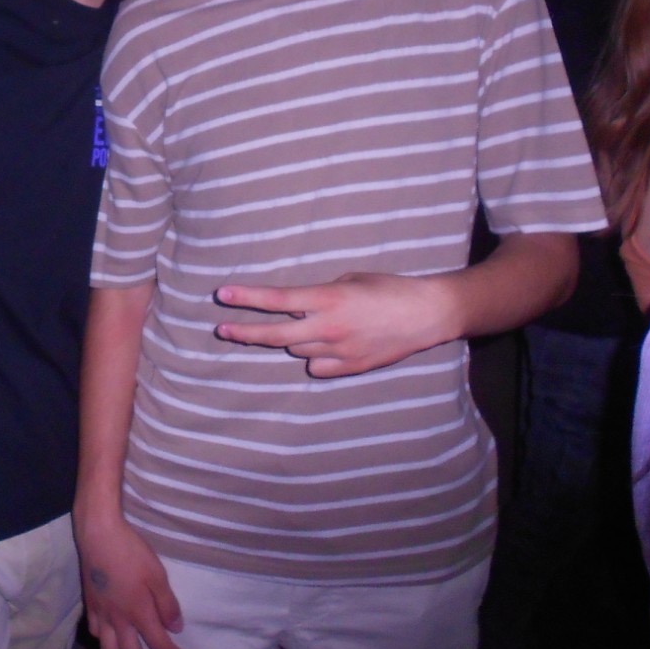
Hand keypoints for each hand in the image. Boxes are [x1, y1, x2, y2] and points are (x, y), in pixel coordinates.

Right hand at [75, 514, 199, 648]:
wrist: (98, 534)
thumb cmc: (131, 551)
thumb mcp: (157, 574)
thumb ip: (167, 604)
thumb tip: (176, 629)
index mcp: (139, 613)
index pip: (162, 648)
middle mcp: (118, 620)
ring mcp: (101, 615)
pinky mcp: (90, 606)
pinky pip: (97, 636)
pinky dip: (109, 643)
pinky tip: (116, 636)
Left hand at [214, 272, 452, 376]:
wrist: (427, 315)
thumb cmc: (389, 289)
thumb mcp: (350, 280)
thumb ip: (319, 297)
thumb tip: (297, 310)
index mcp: (328, 300)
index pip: (278, 300)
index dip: (247, 298)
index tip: (222, 295)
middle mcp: (328, 328)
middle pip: (275, 336)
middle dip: (244, 332)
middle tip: (222, 329)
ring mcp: (339, 351)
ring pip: (297, 350)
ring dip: (293, 338)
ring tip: (311, 325)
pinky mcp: (351, 368)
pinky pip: (318, 366)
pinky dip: (315, 356)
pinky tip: (327, 345)